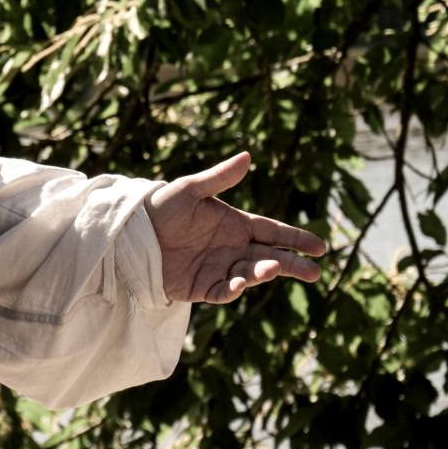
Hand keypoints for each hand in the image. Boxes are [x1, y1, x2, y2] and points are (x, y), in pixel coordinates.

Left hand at [143, 151, 328, 304]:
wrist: (127, 234)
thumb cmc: (158, 208)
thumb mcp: (188, 190)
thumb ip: (218, 177)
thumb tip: (247, 156)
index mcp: (235, 224)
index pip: (273, 231)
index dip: (296, 238)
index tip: (320, 246)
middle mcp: (231, 248)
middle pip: (270, 257)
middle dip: (293, 264)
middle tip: (315, 271)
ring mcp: (218, 269)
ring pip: (250, 275)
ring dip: (264, 273)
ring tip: (275, 267)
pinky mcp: (200, 287)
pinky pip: (221, 291)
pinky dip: (232, 290)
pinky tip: (239, 284)